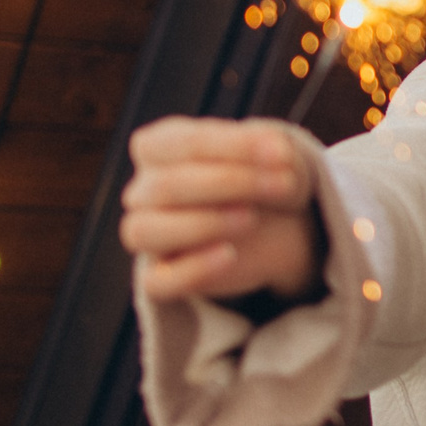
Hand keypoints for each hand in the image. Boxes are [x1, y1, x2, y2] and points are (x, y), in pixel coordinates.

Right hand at [123, 116, 320, 303]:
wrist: (273, 226)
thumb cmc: (261, 178)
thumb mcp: (275, 156)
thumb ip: (275, 149)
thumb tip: (278, 152)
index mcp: (158, 147)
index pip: (179, 143)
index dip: (230, 146)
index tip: (279, 153)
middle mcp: (143, 190)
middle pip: (165, 185)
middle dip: (230, 183)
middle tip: (282, 185)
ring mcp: (147, 235)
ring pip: (145, 231)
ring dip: (205, 223)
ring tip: (251, 218)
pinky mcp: (159, 278)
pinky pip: (157, 282)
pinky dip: (195, 269)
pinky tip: (230, 255)